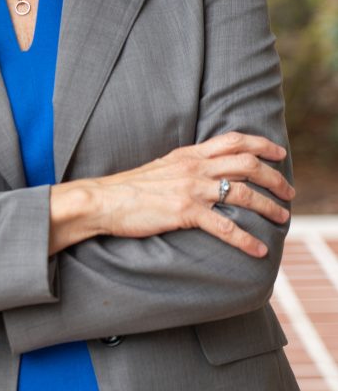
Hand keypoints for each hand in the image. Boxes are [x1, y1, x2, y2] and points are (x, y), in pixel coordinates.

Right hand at [50, 132, 292, 256]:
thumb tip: (206, 172)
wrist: (103, 199)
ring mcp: (190, 189)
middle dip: (274, 177)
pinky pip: (224, 226)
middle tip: (288, 192)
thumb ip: (185, 166)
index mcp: (189, 154)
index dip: (261, 145)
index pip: (233, 140)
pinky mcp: (184, 212)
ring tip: (282, 218)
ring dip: (268, 206)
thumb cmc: (128, 188)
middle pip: (246, 164)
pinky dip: (245, 239)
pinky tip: (258, 250)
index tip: (279, 153)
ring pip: (242, 192)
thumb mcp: (162, 167)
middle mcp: (193, 167)